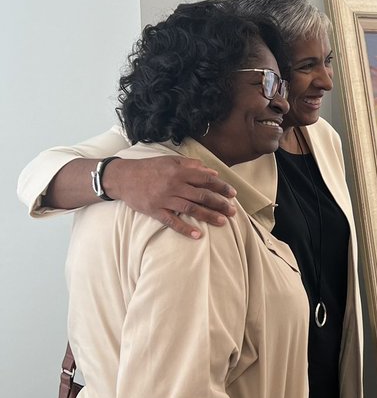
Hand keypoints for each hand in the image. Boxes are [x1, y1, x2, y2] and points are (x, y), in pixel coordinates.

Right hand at [103, 156, 236, 238]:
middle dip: (220, 204)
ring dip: (208, 216)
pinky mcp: (155, 211)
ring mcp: (164, 199)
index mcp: (179, 172)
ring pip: (191, 208)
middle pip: (202, 195)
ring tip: (222, 222)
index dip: (221, 187)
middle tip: (233, 211)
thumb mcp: (170, 161)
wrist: (122, 177)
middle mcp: (174, 185)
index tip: (233, 194)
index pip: (205, 180)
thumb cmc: (149, 168)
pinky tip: (198, 235)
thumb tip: (212, 172)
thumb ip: (191, 165)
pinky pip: (172, 222)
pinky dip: (186, 229)